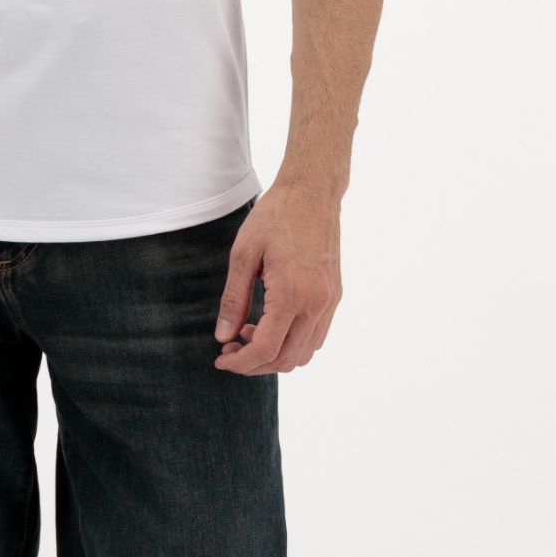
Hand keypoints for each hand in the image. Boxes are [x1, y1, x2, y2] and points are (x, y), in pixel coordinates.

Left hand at [211, 186, 341, 375]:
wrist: (313, 192)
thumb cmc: (275, 216)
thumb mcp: (244, 253)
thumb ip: (234, 299)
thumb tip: (223, 336)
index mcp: (292, 294)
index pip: (266, 349)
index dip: (241, 362)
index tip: (220, 358)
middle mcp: (316, 304)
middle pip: (287, 360)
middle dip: (256, 364)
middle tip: (231, 348)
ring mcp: (330, 301)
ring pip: (305, 353)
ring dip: (276, 354)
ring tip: (249, 331)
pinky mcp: (334, 296)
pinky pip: (316, 336)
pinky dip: (293, 342)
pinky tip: (272, 322)